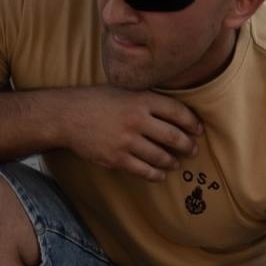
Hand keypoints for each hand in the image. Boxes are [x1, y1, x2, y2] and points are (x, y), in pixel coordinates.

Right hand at [63, 87, 201, 179]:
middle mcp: (136, 119)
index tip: (198, 130)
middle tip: (192, 150)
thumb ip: (147, 99)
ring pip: (161, 156)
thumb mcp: (123, 91)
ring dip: (172, 161)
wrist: (67, 116)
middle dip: (187, 146)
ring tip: (175, 163)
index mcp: (140, 99)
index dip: (191, 122)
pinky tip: (160, 174)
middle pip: (173, 136)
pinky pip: (144, 171)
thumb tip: (174, 112)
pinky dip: (156, 174)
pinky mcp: (117, 158)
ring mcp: (127, 140)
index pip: (176, 111)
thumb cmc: (97, 101)